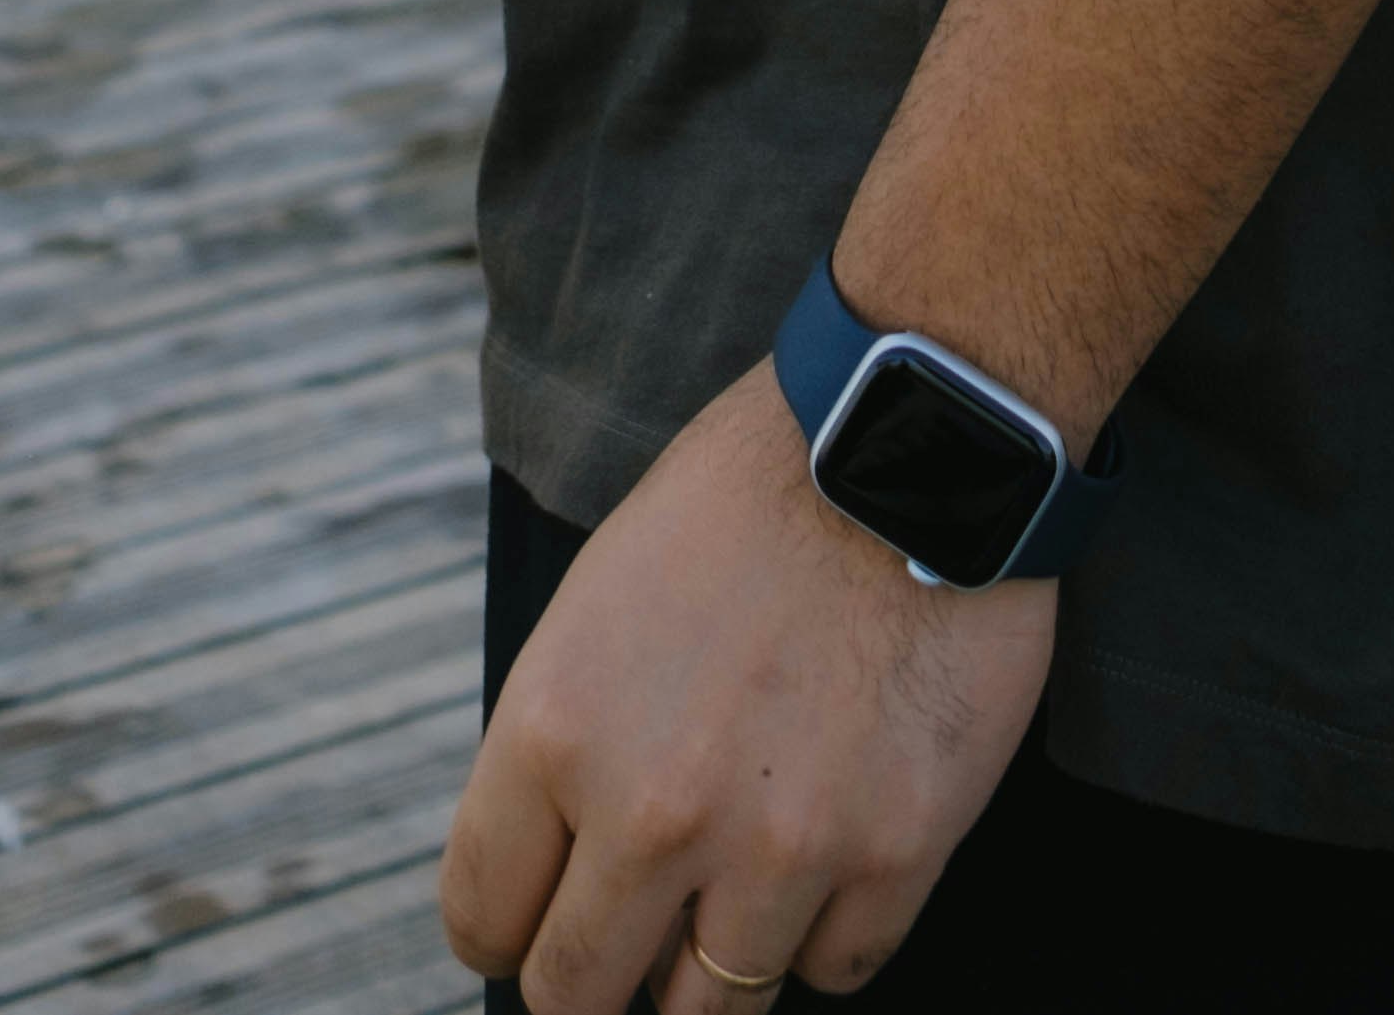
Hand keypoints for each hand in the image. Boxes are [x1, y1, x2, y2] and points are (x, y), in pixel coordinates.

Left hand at [440, 366, 1050, 1009]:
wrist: (912, 436)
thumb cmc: (751, 497)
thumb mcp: (603, 596)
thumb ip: (570, 742)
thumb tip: (560, 866)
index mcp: (557, 730)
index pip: (482, 917)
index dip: (507, 926)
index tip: (535, 921)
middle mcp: (652, 811)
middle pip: (576, 994)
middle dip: (596, 975)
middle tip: (631, 938)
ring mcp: (778, 848)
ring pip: (712, 1009)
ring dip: (718, 959)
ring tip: (745, 880)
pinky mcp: (892, 856)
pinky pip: (836, 968)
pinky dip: (830, 927)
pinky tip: (839, 842)